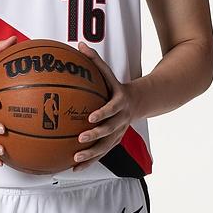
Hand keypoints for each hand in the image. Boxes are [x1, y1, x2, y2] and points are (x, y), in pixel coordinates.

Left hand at [73, 44, 133, 164]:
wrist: (139, 102)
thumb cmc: (116, 86)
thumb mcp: (108, 73)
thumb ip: (95, 61)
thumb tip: (79, 44)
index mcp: (120, 102)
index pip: (112, 108)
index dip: (103, 113)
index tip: (90, 117)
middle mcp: (121, 120)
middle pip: (110, 130)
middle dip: (96, 135)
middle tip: (81, 138)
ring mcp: (119, 133)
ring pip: (106, 146)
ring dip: (92, 154)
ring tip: (76, 158)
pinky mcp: (114, 142)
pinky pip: (101, 154)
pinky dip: (89, 162)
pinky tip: (73, 167)